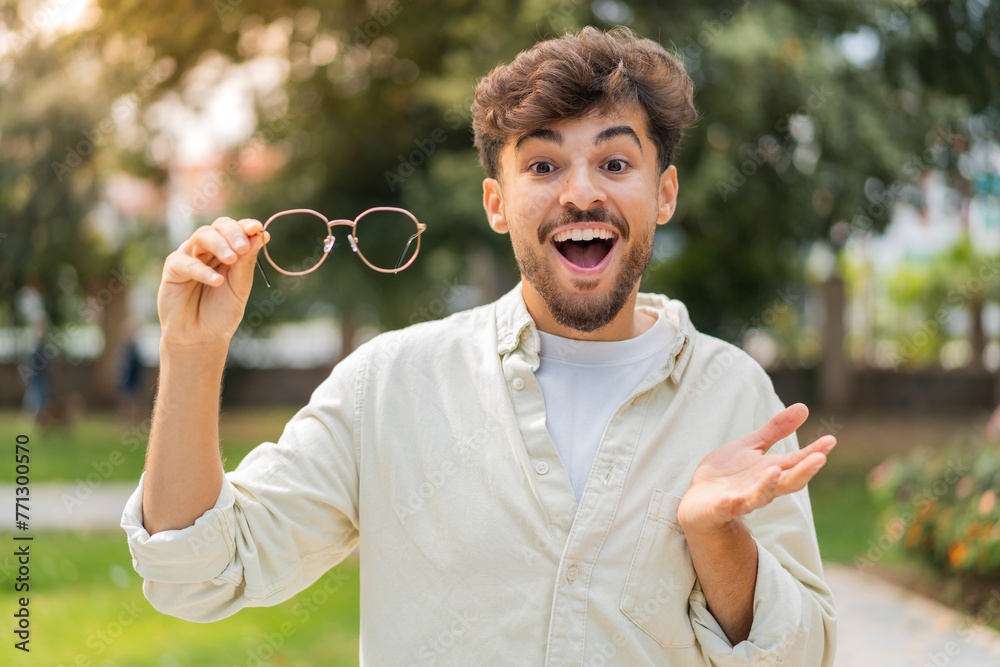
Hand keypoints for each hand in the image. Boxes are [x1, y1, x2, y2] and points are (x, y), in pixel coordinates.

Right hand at [157, 217, 266, 346]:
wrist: (201, 336)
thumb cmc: (221, 311)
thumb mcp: (240, 286)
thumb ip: (247, 262)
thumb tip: (262, 235)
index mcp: (228, 250)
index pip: (236, 229)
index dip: (246, 226)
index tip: (257, 229)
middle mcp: (208, 249)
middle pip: (219, 227)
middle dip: (233, 233)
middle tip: (243, 248)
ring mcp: (189, 256)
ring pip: (202, 236)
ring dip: (219, 245)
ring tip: (232, 259)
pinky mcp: (173, 268)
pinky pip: (186, 262)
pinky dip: (203, 271)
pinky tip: (217, 281)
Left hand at [677, 403, 835, 534]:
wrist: (699, 501)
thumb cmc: (730, 474)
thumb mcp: (752, 446)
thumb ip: (776, 430)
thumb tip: (804, 407)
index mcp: (770, 472)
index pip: (797, 463)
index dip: (814, 452)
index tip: (831, 440)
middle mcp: (760, 488)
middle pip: (786, 483)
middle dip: (802, 472)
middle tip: (819, 458)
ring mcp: (740, 500)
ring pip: (758, 497)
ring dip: (767, 486)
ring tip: (775, 471)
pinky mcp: (718, 509)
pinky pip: (723, 509)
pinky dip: (726, 506)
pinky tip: (728, 500)